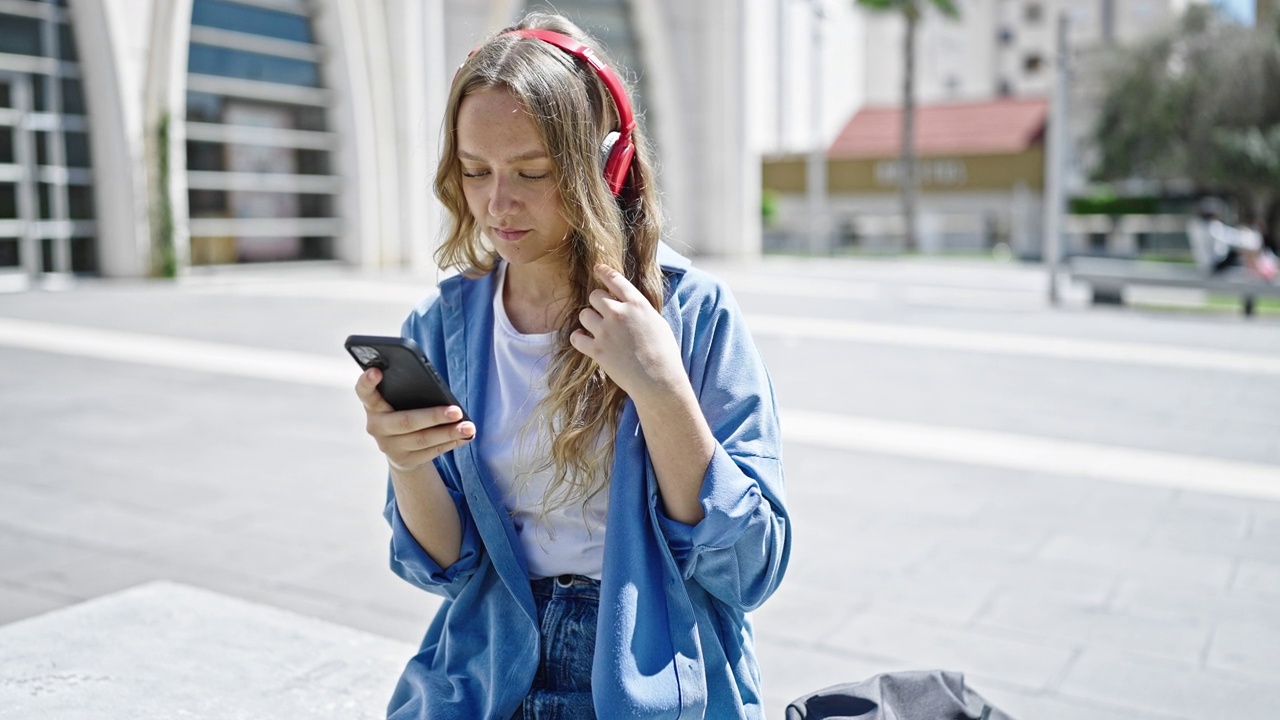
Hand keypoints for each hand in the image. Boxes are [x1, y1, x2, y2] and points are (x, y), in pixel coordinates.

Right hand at [355, 368, 474, 471]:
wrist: (399, 448)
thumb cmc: (404, 411)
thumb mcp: (400, 401)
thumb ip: (409, 392)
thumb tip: (441, 394)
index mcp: (373, 404)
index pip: (364, 391)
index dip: (367, 381)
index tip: (377, 370)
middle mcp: (376, 426)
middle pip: (405, 421)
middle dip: (433, 416)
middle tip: (457, 411)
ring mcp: (389, 446)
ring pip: (422, 439)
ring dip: (449, 433)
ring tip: (469, 427)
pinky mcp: (404, 461)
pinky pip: (431, 451)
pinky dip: (451, 442)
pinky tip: (465, 436)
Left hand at [570, 264, 685, 402]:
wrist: (658, 380)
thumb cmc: (665, 354)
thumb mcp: (658, 323)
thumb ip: (641, 311)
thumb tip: (630, 305)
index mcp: (637, 304)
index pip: (615, 280)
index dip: (604, 272)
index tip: (597, 269)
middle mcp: (619, 313)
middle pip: (595, 296)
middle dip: (597, 303)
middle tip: (603, 314)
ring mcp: (606, 331)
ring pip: (584, 314)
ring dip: (588, 320)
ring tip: (597, 330)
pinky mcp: (596, 350)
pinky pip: (576, 337)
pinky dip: (579, 338)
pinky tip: (586, 340)